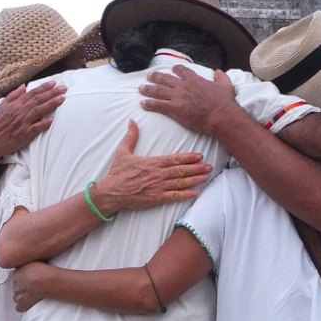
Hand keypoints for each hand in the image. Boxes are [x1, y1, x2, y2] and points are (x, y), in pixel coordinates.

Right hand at [0, 81, 66, 156]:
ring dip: (51, 104)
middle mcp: (20, 112)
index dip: (44, 87)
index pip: (32, 93)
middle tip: (64, 88)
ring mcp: (23, 123)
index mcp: (15, 105)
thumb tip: (24, 85)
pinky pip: (36, 127)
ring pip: (39, 110)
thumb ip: (13, 95)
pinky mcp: (25, 134)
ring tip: (62, 98)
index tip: (54, 83)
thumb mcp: (1, 106)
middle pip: (38, 100)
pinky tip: (53, 119)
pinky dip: (45, 123)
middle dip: (52, 93)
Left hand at [12, 261, 49, 312]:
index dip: (25, 280)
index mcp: (16, 274)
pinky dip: (22, 306)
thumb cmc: (41, 269)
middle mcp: (15, 285)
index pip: (18, 278)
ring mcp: (18, 295)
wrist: (42, 280)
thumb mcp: (34, 260)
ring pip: (16, 297)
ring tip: (32, 296)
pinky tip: (29, 304)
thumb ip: (30, 263)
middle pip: (17, 287)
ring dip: (22, 297)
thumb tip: (32, 259)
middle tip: (33, 288)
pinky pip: (19, 307)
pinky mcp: (22, 304)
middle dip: (23, 288)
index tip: (32, 280)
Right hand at [89, 120, 213, 212]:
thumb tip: (132, 121)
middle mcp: (157, 174)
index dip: (188, 157)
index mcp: (152, 163)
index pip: (174, 158)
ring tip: (206, 177)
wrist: (110, 192)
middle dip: (197, 168)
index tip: (200, 155)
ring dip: (195, 180)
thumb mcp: (123, 152)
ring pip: (180, 183)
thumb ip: (131, 137)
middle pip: (181, 170)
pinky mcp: (155, 198)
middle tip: (210, 166)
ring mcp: (157, 187)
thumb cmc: (117, 173)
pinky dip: (185, 195)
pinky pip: (173, 197)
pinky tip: (196, 193)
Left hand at [139, 66, 237, 135]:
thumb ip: (222, 78)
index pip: (182, 71)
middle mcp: (183, 86)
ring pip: (158, 91)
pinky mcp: (174, 109)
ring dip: (148, 89)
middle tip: (149, 76)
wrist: (220, 115)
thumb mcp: (226, 87)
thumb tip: (219, 72)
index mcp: (195, 80)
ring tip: (140, 88)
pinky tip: (142, 104)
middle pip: (166, 79)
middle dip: (156, 77)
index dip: (176, 69)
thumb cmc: (224, 103)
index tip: (172, 69)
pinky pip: (158, 105)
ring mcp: (178, 97)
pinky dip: (149, 104)